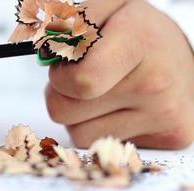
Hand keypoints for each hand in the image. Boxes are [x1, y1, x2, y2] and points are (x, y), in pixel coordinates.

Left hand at [45, 0, 193, 148]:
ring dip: (78, 115)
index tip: (67, 65)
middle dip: (61, 94)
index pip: (78, 80)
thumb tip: (44, 53)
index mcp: (137, 41)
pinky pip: (101, 144)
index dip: (60, 76)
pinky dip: (98, 128)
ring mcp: (164, 115)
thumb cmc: (139, 33)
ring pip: (77, 134)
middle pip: (63, 111)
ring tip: (104, 92)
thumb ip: (69, 23)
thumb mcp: (106, 8)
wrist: (185, 58)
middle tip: (83, 77)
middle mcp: (155, 84)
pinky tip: (117, 109)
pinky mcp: (170, 136)